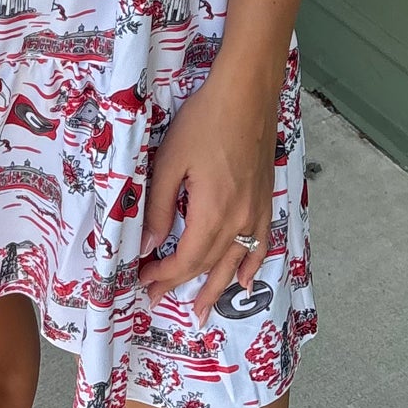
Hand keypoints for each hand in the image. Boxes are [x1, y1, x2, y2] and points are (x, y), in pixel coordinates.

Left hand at [137, 64, 278, 327]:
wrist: (246, 94)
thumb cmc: (204, 122)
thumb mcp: (170, 161)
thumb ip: (159, 207)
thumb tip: (148, 246)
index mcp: (213, 213)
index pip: (186, 260)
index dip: (163, 274)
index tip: (143, 279)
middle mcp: (239, 220)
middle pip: (208, 265)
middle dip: (181, 285)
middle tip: (158, 299)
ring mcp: (256, 212)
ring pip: (236, 263)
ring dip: (216, 288)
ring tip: (203, 312)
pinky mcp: (265, 199)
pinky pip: (261, 245)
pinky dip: (251, 266)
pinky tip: (243, 281)